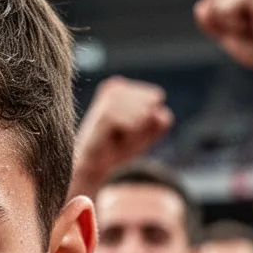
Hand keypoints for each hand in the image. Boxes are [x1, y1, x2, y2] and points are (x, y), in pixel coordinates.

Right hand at [73, 77, 173, 191]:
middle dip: (144, 124)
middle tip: (122, 135)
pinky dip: (130, 135)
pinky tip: (112, 139)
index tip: (129, 128)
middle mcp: (113, 86)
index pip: (155, 97)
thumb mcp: (146, 135)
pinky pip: (135, 123)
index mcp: (121, 86)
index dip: (150, 118)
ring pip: (144, 112)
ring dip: (136, 132)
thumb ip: (161, 123)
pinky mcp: (105, 114)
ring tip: (116, 137)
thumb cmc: (117, 148)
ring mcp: (107, 98)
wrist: (91, 167)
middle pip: (151, 102)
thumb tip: (157, 114)